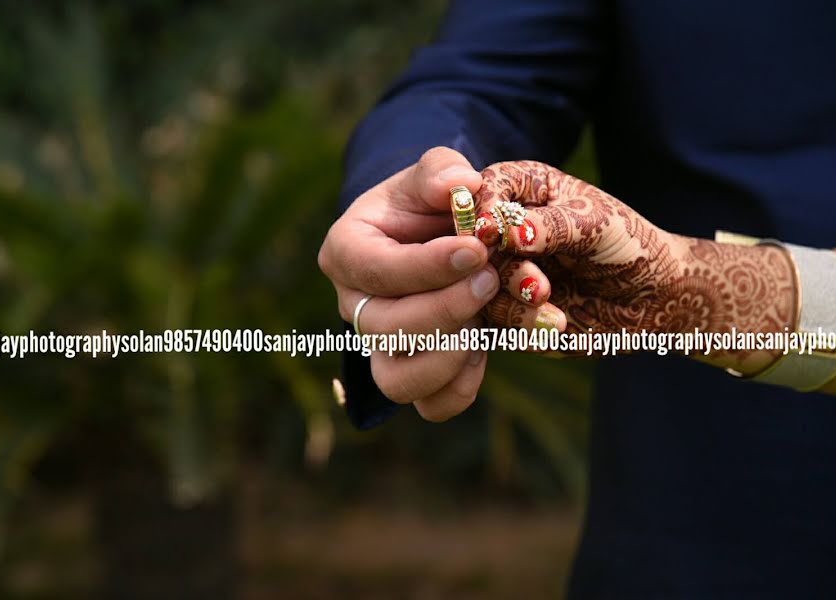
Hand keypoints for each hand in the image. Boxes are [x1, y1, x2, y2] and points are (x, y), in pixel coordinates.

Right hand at [319, 147, 500, 420]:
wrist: (434, 238)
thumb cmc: (427, 203)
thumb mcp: (432, 175)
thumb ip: (441, 171)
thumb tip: (460, 184)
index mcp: (347, 251)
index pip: (373, 269)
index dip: (424, 266)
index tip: (474, 249)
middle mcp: (355, 306)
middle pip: (383, 329)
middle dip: (443, 309)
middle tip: (489, 279)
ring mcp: (379, 347)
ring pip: (396, 380)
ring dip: (448, 356)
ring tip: (483, 321)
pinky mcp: (411, 375)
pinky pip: (430, 405)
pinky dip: (462, 386)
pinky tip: (484, 346)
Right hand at [474, 161, 796, 373]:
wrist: (650, 298)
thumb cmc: (626, 244)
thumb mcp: (594, 223)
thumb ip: (549, 225)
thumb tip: (505, 232)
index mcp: (520, 189)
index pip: (481, 188)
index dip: (479, 209)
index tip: (487, 233)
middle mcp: (502, 228)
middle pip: (470, 241)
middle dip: (499, 264)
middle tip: (538, 284)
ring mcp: (499, 269)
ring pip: (476, 282)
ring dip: (513, 296)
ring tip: (551, 301)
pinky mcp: (503, 307)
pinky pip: (492, 317)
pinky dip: (522, 321)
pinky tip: (555, 322)